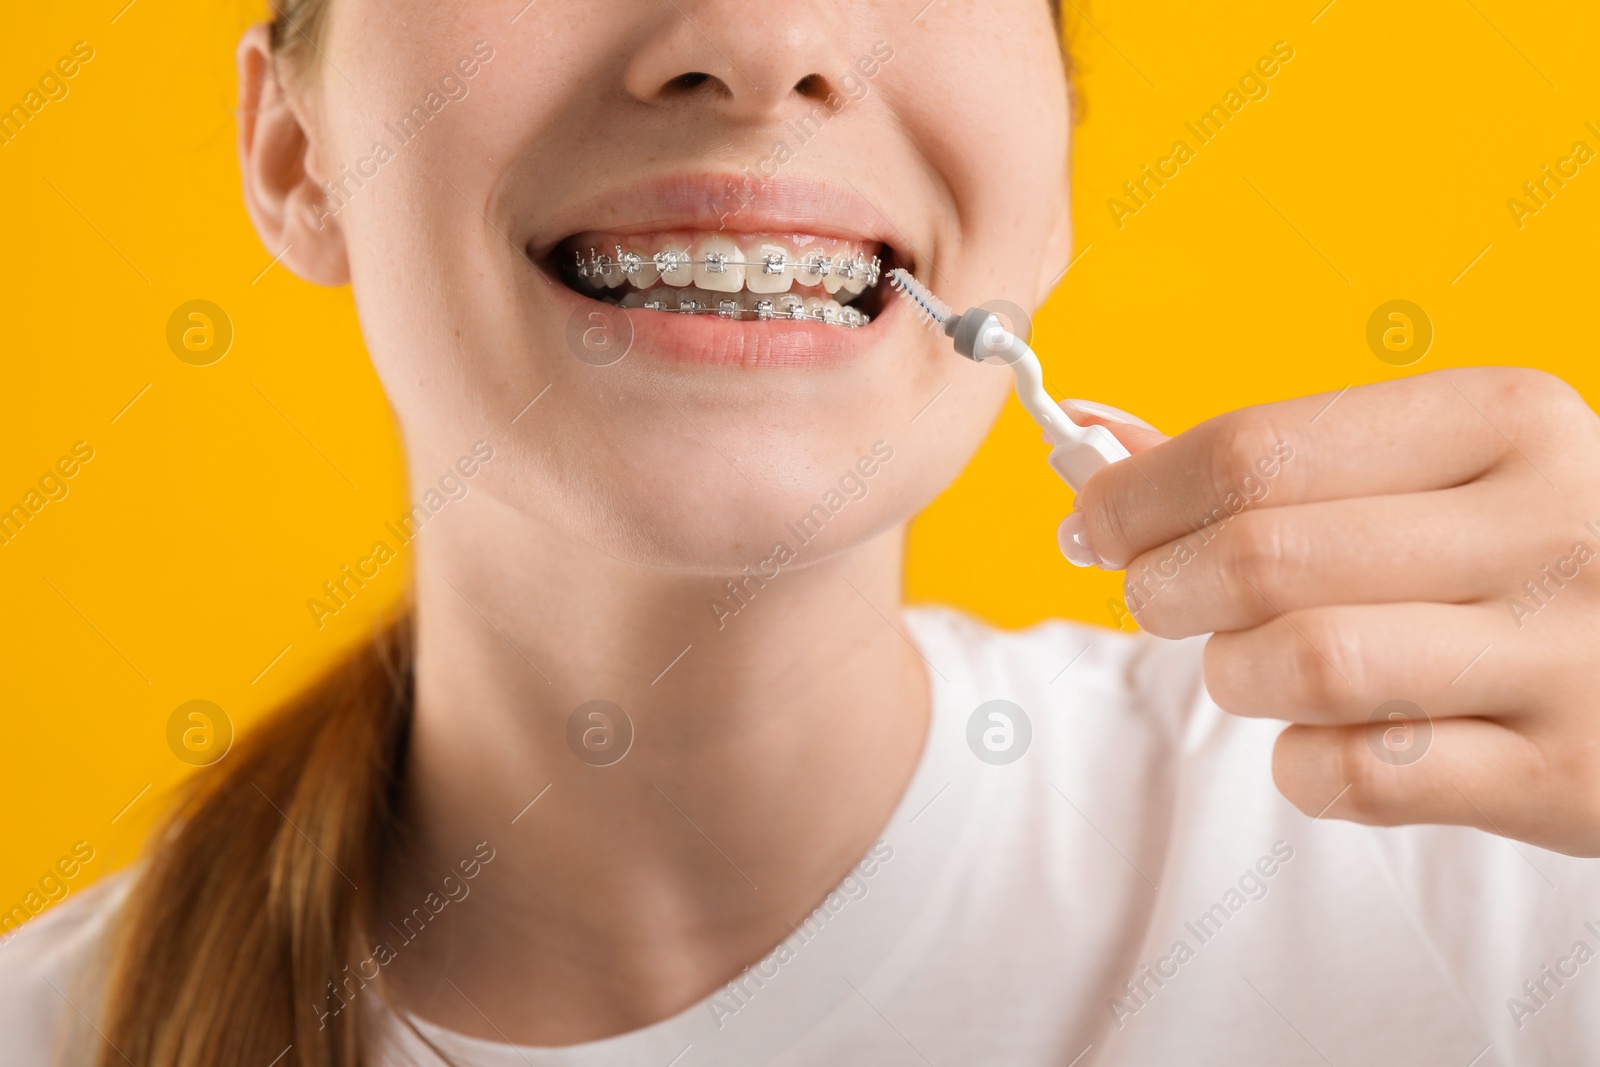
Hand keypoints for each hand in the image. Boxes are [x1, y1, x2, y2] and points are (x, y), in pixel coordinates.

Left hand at [1067, 369, 1599, 856]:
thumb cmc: (1517, 552)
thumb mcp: (1431, 468)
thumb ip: (1267, 456)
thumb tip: (1088, 433)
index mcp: (1503, 418)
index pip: (1253, 449)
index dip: (1136, 495)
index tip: (1091, 522)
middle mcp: (1548, 526)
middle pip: (1259, 557)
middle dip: (1163, 587)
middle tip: (1157, 598)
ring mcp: (1568, 657)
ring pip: (1297, 666)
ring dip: (1232, 674)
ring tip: (1251, 665)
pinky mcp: (1567, 778)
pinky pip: (1356, 776)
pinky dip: (1302, 763)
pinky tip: (1327, 738)